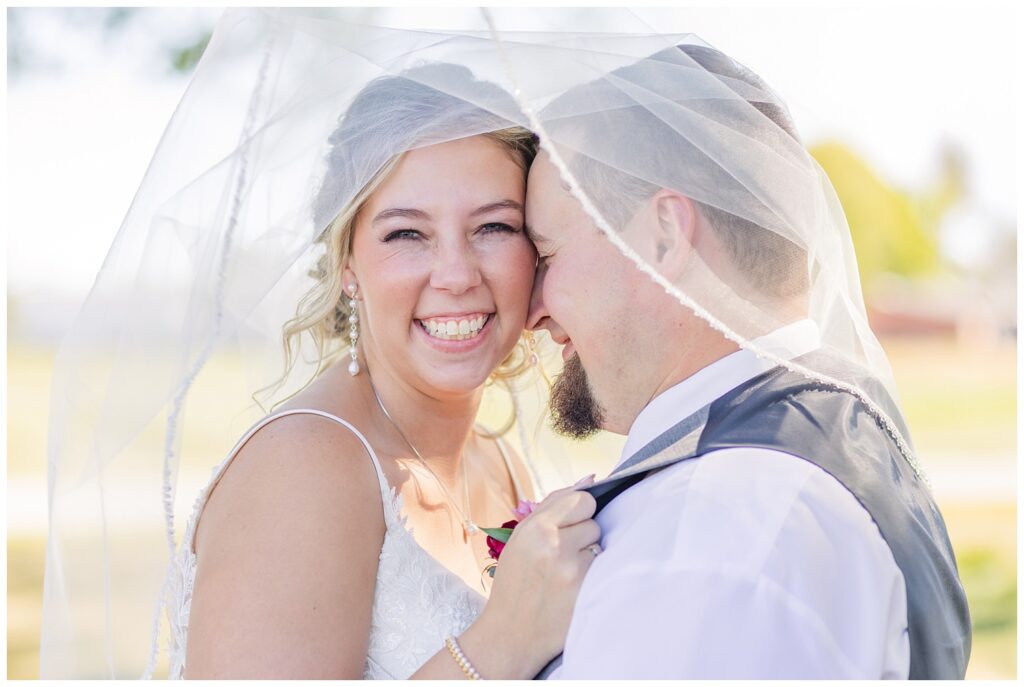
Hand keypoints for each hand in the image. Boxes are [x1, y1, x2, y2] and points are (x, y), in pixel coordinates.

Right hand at [470, 476, 599, 674]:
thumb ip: (553, 506)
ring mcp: (571, 570)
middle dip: (582, 535)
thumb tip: (590, 479)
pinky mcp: (585, 592)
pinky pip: (602, 569)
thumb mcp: (521, 539)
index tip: (571, 524)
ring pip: (599, 545)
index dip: (580, 511)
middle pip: (593, 522)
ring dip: (588, 556)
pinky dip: (592, 577)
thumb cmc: (515, 583)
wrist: (509, 635)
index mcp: (535, 528)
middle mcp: (553, 546)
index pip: (582, 499)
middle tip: (562, 555)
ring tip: (565, 574)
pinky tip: (572, 589)